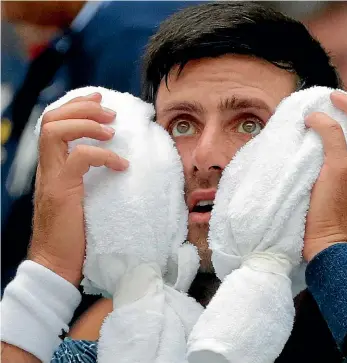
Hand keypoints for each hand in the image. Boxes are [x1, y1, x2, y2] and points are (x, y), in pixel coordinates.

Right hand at [28, 93, 128, 286]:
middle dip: (82, 107)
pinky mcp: (61, 190)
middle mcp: (47, 167)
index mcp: (52, 166)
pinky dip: (103, 155)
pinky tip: (120, 164)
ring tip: (112, 129)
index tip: (100, 99)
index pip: (53, 123)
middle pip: (51, 119)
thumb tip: (116, 161)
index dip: (76, 105)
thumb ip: (88, 177)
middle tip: (110, 111)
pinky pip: (79, 158)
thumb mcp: (82, 197)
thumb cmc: (75, 233)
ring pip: (55, 131)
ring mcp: (51, 177)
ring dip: (87, 123)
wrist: (57, 263)